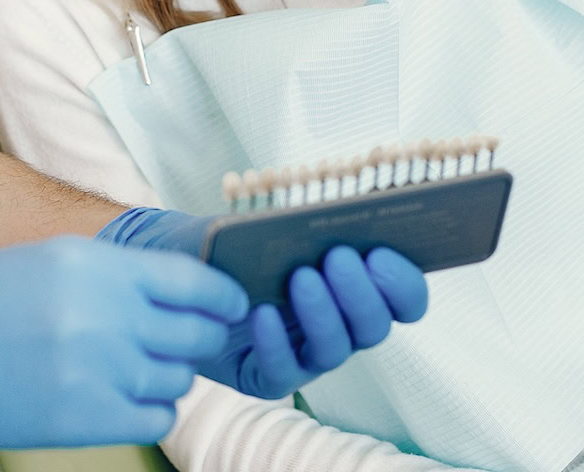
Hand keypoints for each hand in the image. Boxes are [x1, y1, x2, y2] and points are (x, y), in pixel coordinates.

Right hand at [0, 236, 248, 455]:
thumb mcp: (50, 259)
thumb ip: (115, 272)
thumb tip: (181, 289)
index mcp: (93, 264)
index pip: (193, 279)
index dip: (222, 294)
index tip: (230, 303)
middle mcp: (103, 314)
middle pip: (196, 332)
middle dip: (197, 335)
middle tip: (182, 335)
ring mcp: (96, 370)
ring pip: (178, 377)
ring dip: (166, 371)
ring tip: (129, 363)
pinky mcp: (85, 421)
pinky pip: (156, 417)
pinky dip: (148, 406)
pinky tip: (118, 393)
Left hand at [97, 207, 427, 396]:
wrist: (179, 265)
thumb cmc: (236, 238)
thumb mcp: (269, 222)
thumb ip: (305, 220)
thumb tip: (336, 208)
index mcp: (354, 286)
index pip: (404, 299)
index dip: (402, 282)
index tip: (381, 253)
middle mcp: (339, 325)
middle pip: (375, 326)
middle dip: (362, 292)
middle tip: (339, 257)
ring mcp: (306, 354)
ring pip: (335, 350)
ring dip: (322, 314)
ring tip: (301, 277)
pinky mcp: (268, 375)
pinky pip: (283, 371)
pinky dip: (275, 342)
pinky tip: (261, 313)